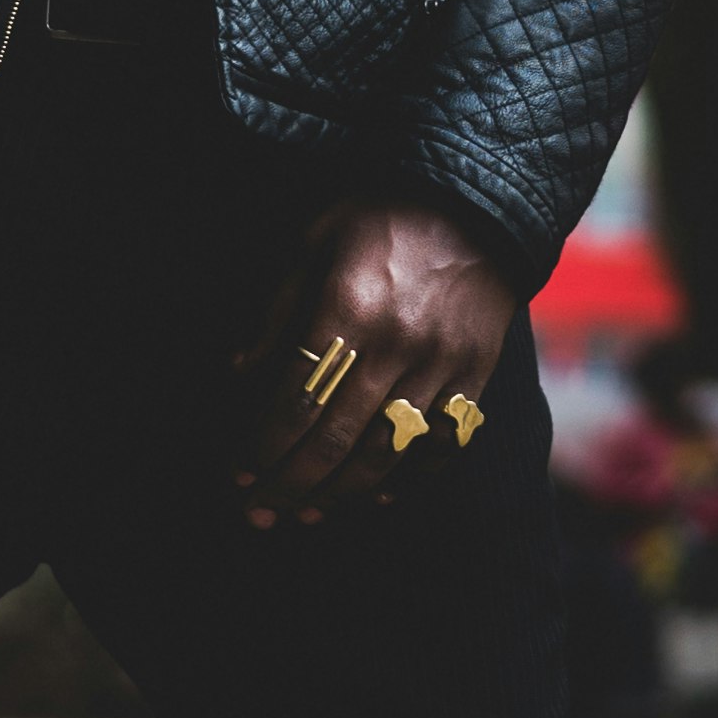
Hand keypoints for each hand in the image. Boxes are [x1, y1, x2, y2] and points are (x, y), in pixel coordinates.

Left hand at [237, 201, 517, 527]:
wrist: (480, 202)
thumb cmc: (383, 216)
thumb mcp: (314, 239)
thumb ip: (275, 308)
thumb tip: (236, 372)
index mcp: (348, 308)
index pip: (295, 398)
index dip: (261, 444)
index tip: (237, 471)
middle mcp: (396, 345)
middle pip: (334, 437)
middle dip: (290, 483)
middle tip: (258, 512)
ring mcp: (441, 365)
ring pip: (385, 451)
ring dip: (340, 492)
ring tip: (306, 515)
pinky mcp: (475, 375)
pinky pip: (443, 444)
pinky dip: (410, 478)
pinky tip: (378, 496)